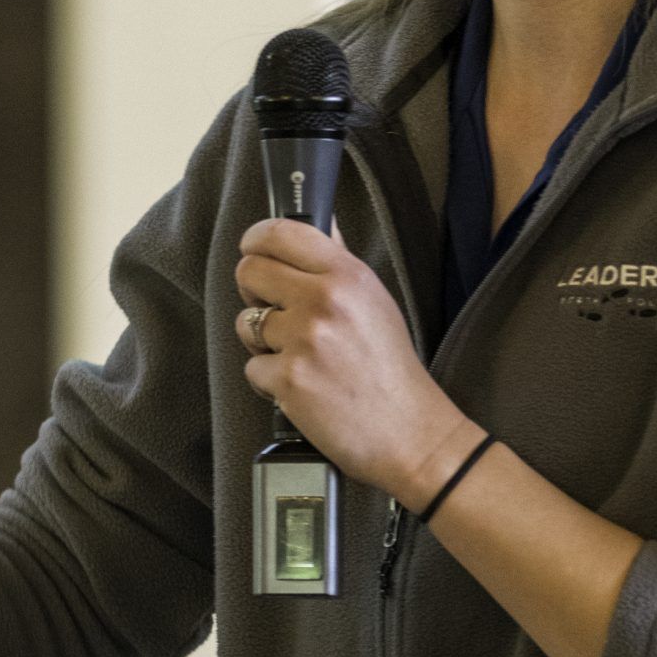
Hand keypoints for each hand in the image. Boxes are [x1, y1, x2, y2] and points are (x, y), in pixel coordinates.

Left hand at [233, 218, 474, 498]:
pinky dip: (271, 382)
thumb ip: (340, 263)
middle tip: (277, 312)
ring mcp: (304, 339)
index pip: (280, 233)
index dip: (256, 241)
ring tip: (299, 357)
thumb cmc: (391, 369)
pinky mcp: (288, 379)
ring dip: (263, 342)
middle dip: (254, 293)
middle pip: (249, 271)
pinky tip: (303, 388)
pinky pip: (253, 368)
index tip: (254, 251)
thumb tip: (320, 223)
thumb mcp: (376, 301)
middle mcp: (324, 299)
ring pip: (246, 323)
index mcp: (347, 275)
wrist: (410, 433)